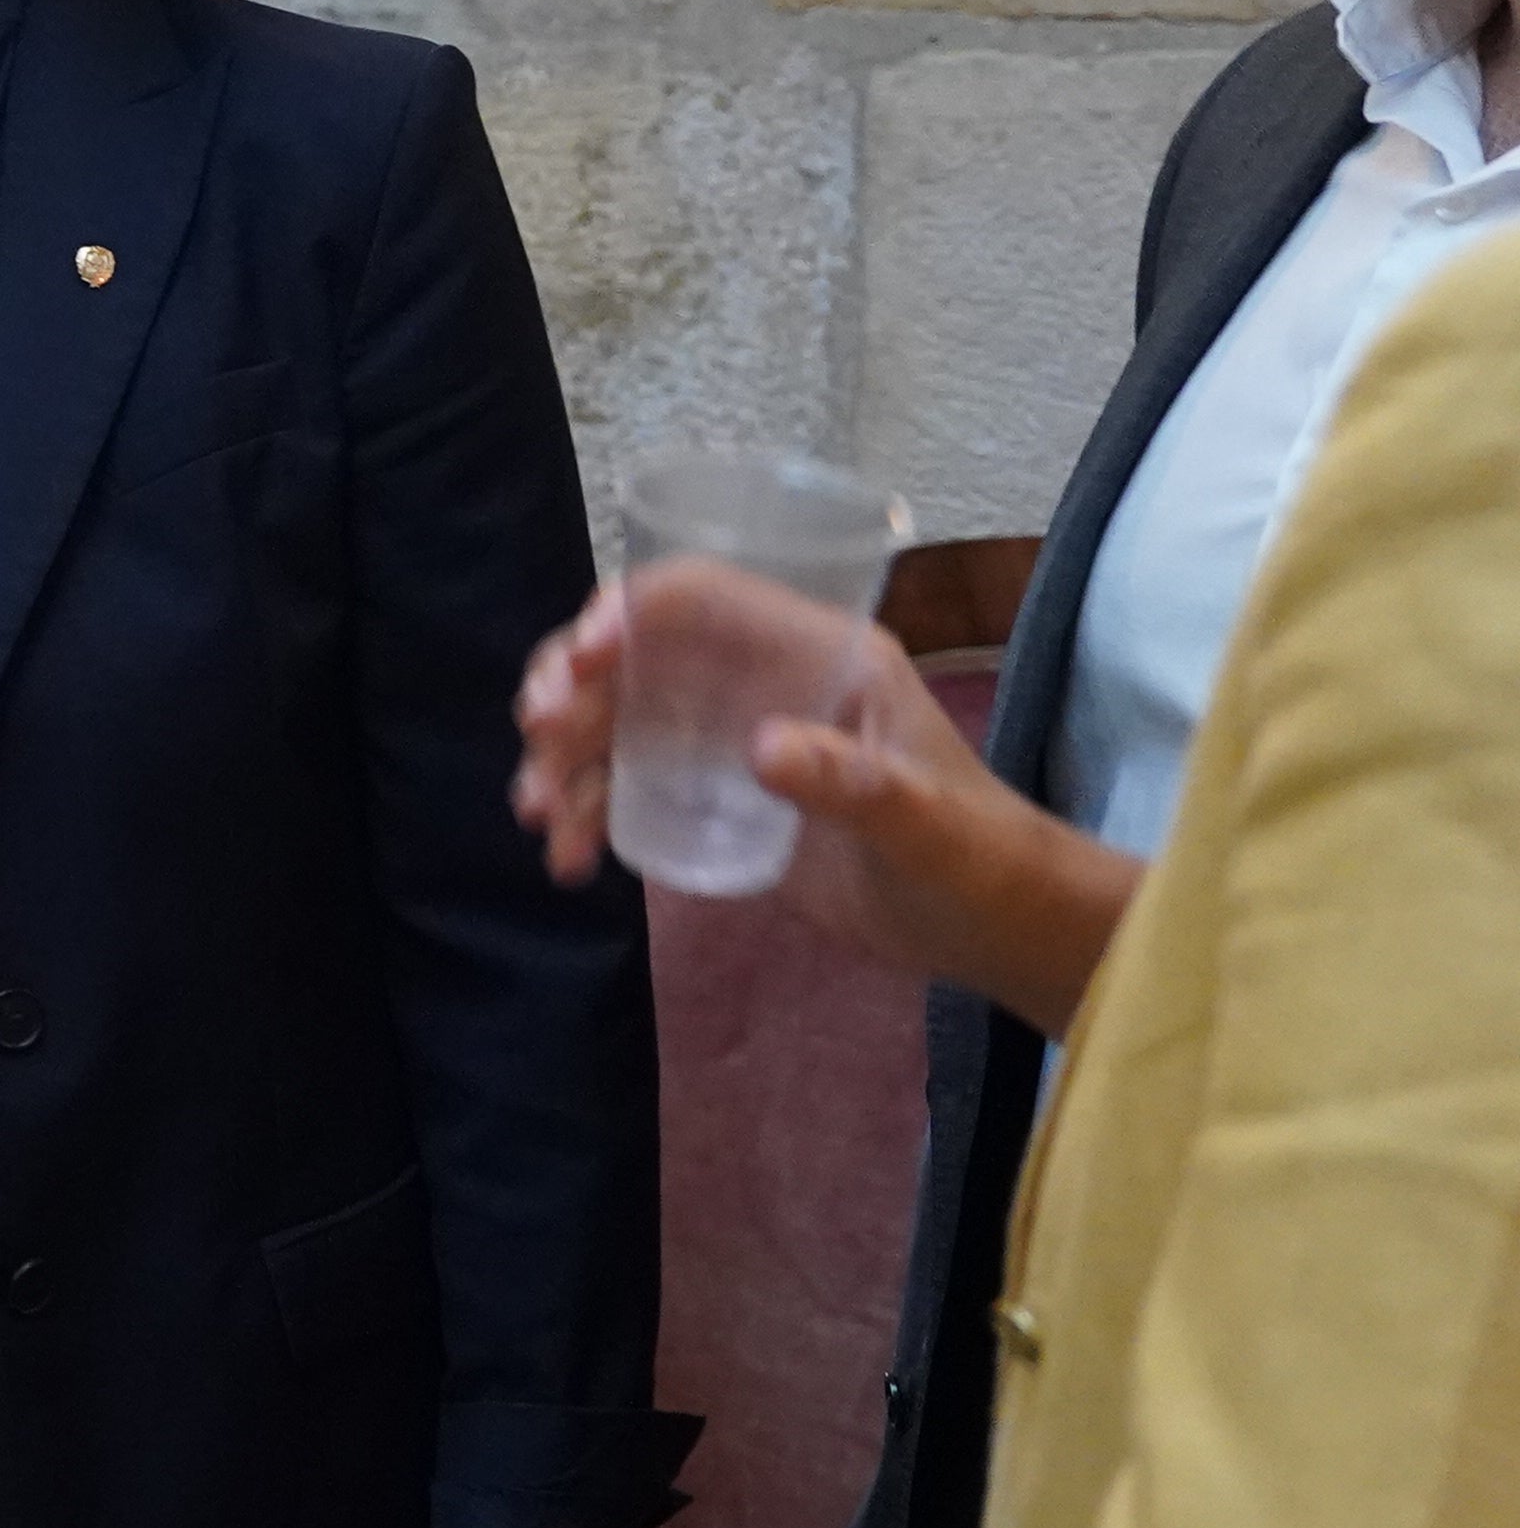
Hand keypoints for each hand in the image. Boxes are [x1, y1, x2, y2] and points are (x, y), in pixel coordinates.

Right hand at [510, 576, 1135, 1031]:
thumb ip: (852, 782)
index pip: (702, 600)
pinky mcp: (711, 800)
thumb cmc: (975, 856)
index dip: (629, 613)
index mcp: (815, 655)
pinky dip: (583, 813)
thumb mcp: (923, 820)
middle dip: (569, 686)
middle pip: (634, 656)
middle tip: (537, 737)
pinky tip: (569, 857)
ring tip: (539, 816)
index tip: (580, 663)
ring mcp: (727, 740)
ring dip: (561, 758)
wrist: (990, 927)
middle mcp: (757, 683)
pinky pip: (624, 788)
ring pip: (612, 722)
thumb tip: (759, 749)